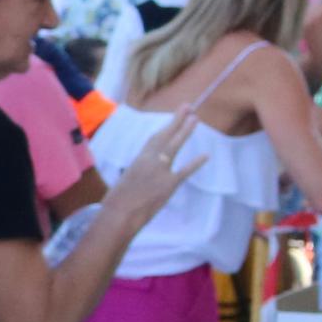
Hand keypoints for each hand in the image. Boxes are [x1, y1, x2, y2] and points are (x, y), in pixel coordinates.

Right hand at [98, 105, 205, 221]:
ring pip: (174, 145)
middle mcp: (149, 160)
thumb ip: (138, 177)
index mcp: (138, 159)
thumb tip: (143, 180)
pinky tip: (206, 156)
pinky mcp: (168, 184)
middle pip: (165, 135)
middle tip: (188, 107)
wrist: (120, 214)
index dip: (165, 128)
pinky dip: (196, 163)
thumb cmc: (116, 202)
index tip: (173, 118)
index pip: (154, 140)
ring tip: (195, 119)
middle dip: (177, 120)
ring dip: (185, 131)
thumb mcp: (126, 182)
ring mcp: (160, 170)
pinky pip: (185, 171)